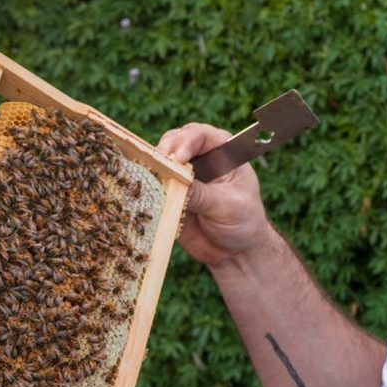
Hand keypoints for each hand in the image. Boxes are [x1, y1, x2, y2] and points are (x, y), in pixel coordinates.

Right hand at [158, 122, 274, 267]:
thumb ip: (203, 194)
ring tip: (151, 180)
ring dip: (153, 168)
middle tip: (160, 166)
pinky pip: (153, 185)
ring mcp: (182, 175)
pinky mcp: (169, 193)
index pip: (201, 135)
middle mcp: (200, 158)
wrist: (234, 251)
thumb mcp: (228, 207)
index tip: (178, 158)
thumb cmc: (243, 222)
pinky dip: (147, 187)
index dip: (186, 141)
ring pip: (159, 161)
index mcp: (222, 152)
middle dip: (164, 152)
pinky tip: (144, 194)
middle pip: (174, 142)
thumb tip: (177, 182)